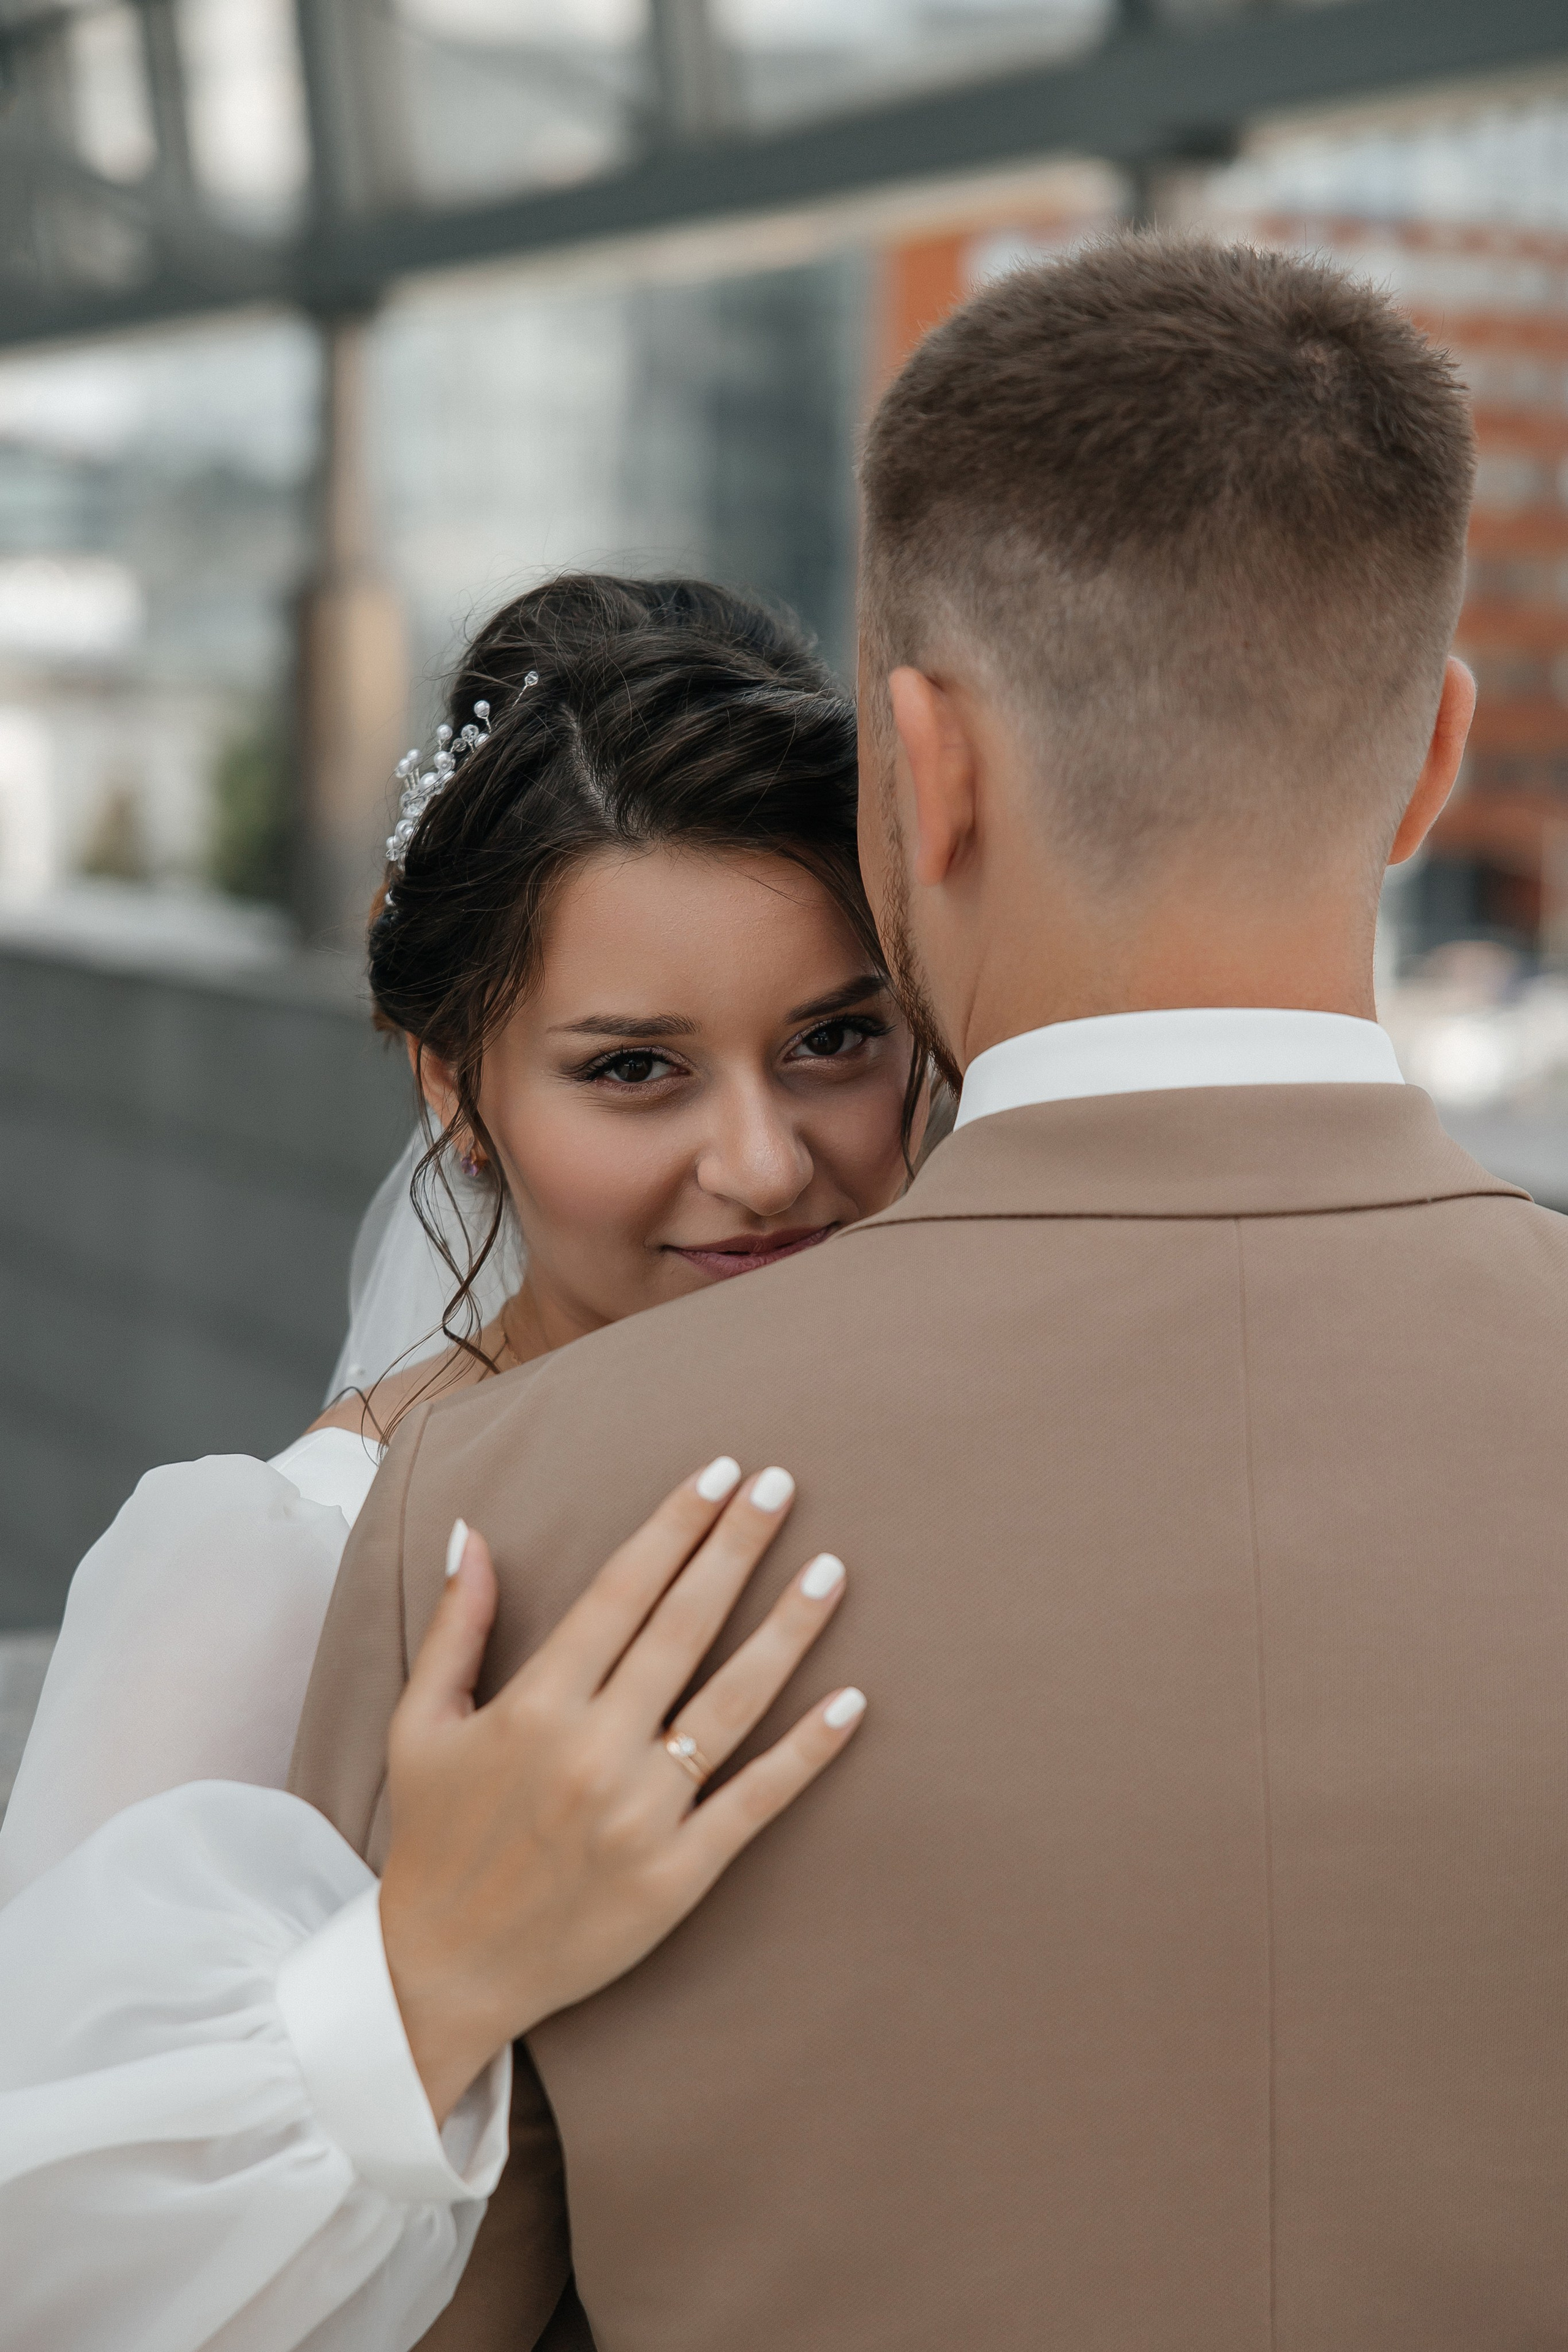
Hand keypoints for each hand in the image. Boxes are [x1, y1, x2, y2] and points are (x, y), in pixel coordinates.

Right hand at [379, 1460, 865, 2123]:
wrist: (439, 1973)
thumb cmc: (432, 1838)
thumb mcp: (420, 1724)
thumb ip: (457, 1625)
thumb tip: (473, 1532)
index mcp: (535, 1704)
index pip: (622, 1591)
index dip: (673, 1525)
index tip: (717, 1471)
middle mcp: (593, 1750)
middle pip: (683, 1626)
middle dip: (737, 1547)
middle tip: (781, 1484)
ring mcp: (641, 1814)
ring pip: (732, 1702)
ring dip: (788, 1630)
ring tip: (833, 1569)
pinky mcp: (678, 1875)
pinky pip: (755, 1799)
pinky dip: (808, 1750)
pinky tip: (853, 1701)